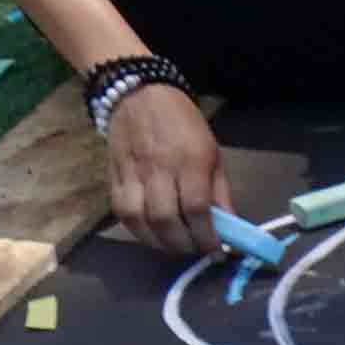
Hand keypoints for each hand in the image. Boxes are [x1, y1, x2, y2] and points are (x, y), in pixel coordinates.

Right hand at [99, 82, 225, 257]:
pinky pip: (120, 211)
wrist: (138, 94)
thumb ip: (220, 193)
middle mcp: (158, 168)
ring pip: (138, 219)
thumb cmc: (183, 125)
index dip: (207, 236)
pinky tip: (151, 234)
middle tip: (196, 250)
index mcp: (189, 161)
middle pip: (165, 219)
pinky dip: (136, 230)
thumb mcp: (213, 154)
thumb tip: (232, 228)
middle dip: (183, 244)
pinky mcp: (113, 174)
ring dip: (158, 242)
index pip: (196, 208)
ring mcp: (132, 172)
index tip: (217, 250)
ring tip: (174, 246)